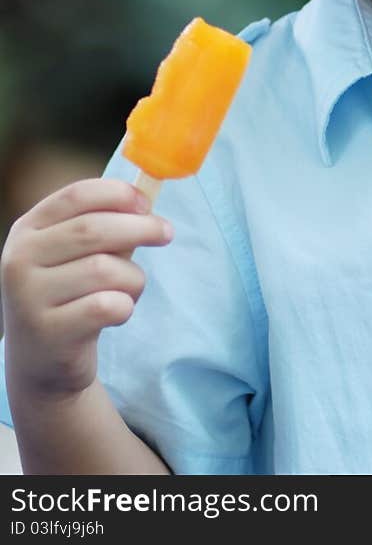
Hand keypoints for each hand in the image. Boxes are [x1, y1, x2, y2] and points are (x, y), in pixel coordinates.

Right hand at [0, 179, 172, 402]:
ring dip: (133, 277)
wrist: (40, 364)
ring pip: (105, 269)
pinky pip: (107, 306)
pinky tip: (118, 312)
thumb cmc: (69, 295)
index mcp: (27, 230)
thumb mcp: (72, 254)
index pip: (76, 195)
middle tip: (166, 233)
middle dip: (141, 227)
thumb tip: (146, 200)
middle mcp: (19, 260)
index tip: (146, 203)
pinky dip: (125, 306)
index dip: (117, 194)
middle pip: (93, 228)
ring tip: (130, 289)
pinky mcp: (48, 333)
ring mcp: (28, 298)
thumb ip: (102, 224)